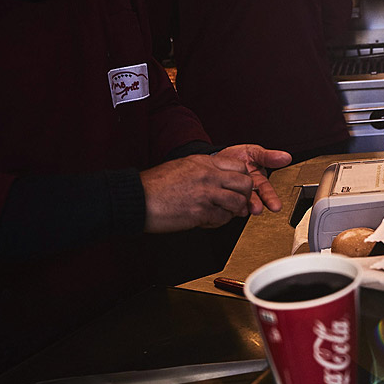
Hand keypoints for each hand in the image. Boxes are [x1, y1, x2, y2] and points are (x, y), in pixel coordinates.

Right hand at [141, 154, 257, 232]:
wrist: (137, 199)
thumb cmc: (156, 185)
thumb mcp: (183, 166)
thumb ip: (205, 169)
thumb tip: (221, 177)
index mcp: (205, 162)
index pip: (240, 167)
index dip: (243, 178)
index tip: (238, 186)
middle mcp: (209, 176)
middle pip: (245, 184)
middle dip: (245, 195)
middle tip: (237, 201)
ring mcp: (206, 194)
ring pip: (238, 202)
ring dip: (233, 211)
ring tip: (222, 212)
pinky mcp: (201, 212)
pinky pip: (223, 218)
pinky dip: (219, 222)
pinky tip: (209, 220)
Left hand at [215, 144, 291, 214]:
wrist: (216, 158)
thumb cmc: (236, 156)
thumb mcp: (254, 152)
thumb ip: (269, 156)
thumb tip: (286, 157)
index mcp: (258, 181)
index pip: (267, 192)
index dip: (271, 199)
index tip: (276, 207)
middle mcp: (248, 190)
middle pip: (255, 200)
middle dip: (257, 205)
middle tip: (257, 209)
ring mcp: (236, 194)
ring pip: (241, 203)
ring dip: (242, 206)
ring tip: (243, 209)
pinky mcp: (224, 198)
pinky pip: (226, 203)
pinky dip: (228, 206)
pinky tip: (228, 206)